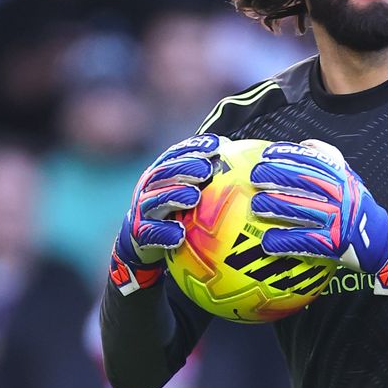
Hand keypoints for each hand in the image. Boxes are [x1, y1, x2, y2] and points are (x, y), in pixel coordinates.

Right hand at [109, 133, 224, 295]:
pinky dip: (164, 234)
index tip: (217, 145)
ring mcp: (142, 211)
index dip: (194, 147)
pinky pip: (150, 234)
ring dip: (174, 196)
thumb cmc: (176, 212)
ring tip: (194, 196)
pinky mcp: (139, 235)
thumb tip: (249, 160)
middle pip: (163, 173)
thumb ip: (212, 178)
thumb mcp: (193, 192)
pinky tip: (180, 235)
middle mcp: (149, 188)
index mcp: (162, 174)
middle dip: (184, 168)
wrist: (143, 242)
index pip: (176, 154)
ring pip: (154, 200)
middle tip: (207, 169)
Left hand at [249, 140, 387, 297]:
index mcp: (342, 178)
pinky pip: (303, 241)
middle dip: (275, 176)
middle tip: (256, 177)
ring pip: (300, 209)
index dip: (287, 155)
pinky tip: (268, 241)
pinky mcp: (333, 244)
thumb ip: (330, 160)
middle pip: (302, 181)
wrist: (382, 240)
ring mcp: (337, 219)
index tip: (267, 154)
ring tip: (256, 205)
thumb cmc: (359, 207)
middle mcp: (340, 195)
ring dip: (274, 206)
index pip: (311, 160)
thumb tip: (304, 143)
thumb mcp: (350, 179)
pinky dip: (284, 241)